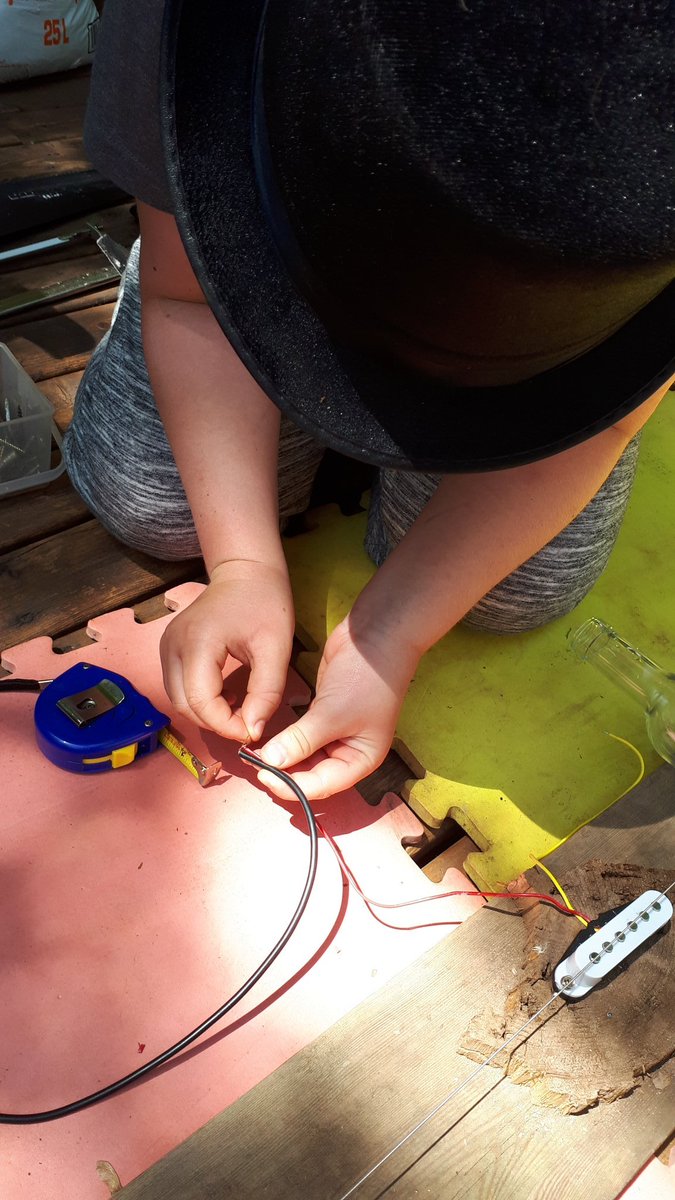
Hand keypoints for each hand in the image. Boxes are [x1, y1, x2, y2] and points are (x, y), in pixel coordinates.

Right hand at [160, 559, 294, 741]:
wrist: (246, 572)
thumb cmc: (265, 604)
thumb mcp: (276, 649)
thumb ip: (266, 692)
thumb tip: (253, 730)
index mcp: (198, 642)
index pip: (201, 702)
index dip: (225, 725)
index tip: (253, 731)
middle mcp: (173, 645)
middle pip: (184, 705)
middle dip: (216, 723)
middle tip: (247, 723)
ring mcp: (166, 646)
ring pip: (178, 700)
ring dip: (206, 713)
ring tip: (238, 708)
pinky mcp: (169, 648)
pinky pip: (178, 687)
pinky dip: (199, 700)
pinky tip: (226, 694)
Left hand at [254, 614, 418, 800]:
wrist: (375, 635)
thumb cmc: (367, 678)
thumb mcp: (332, 713)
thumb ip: (301, 740)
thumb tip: (271, 761)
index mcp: (361, 759)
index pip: (323, 785)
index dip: (293, 786)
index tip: (264, 776)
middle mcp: (349, 751)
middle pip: (313, 774)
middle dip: (286, 773)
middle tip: (256, 766)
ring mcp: (336, 732)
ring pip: (305, 756)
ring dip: (284, 757)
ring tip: (257, 755)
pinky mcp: (323, 715)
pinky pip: (301, 736)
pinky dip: (286, 739)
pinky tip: (268, 739)